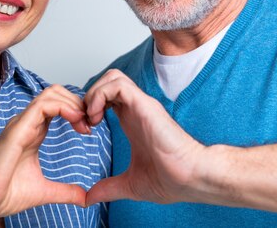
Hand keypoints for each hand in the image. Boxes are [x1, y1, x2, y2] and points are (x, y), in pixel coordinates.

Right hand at [0, 85, 90, 224]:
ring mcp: (21, 123)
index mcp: (33, 132)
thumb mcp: (45, 191)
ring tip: (84, 121)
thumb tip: (85, 198)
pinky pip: (42, 105)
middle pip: (55, 93)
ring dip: (72, 103)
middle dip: (77, 103)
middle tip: (90, 123)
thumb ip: (66, 192)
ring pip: (50, 94)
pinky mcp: (18, 129)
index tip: (89, 129)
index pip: (57, 106)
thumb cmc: (6, 194)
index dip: (77, 111)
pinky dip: (63, 107)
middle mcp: (27, 123)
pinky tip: (75, 120)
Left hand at [84, 69, 206, 205]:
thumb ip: (108, 188)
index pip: (107, 97)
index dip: (90, 107)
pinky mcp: (145, 104)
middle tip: (84, 121)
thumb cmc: (172, 180)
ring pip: (112, 77)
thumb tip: (89, 199)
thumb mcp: (130, 185)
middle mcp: (136, 109)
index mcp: (132, 121)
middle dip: (89, 96)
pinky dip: (101, 95)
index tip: (84, 130)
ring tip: (92, 118)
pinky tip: (98, 117)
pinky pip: (117, 85)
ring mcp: (141, 104)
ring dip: (94, 93)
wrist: (193, 178)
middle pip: (108, 80)